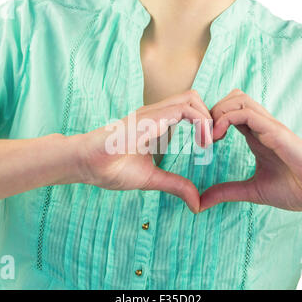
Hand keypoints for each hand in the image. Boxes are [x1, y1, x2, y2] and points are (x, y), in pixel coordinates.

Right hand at [69, 90, 211, 212]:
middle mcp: (156, 113)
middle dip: (211, 116)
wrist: (86, 165)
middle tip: (215, 141)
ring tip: (209, 142)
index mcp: (157, 123)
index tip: (210, 145)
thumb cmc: (111, 169)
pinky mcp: (147, 118)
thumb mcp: (152, 179)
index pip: (189, 108)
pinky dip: (199, 121)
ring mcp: (151, 113)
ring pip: (191, 98)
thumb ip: (176, 186)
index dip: (205, 122)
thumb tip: (196, 203)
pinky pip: (181, 109)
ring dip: (207, 117)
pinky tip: (201, 142)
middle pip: (194, 98)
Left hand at [200, 89, 301, 212]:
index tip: (203, 143)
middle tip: (203, 136)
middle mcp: (261, 126)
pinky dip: (225, 119)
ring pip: (238, 99)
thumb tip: (201, 202)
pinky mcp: (275, 131)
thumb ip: (226, 192)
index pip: (230, 112)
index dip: (211, 121)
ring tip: (209, 137)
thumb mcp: (251, 191)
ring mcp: (269, 126)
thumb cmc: (295, 190)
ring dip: (217, 112)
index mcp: (256, 135)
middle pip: (232, 98)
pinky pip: (245, 113)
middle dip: (211, 111)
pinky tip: (218, 137)